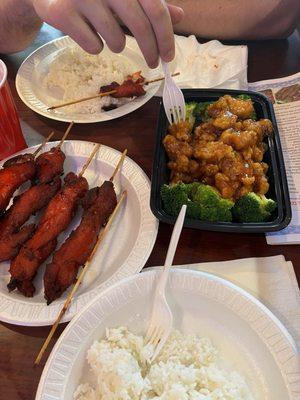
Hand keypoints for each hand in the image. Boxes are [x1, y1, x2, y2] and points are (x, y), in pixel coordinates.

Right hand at [31, 0, 183, 66]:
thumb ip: (149, 4)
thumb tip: (179, 16)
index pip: (155, 10)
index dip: (166, 37)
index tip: (169, 57)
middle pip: (140, 27)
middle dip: (150, 51)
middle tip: (153, 63)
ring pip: (116, 41)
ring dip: (117, 44)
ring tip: (106, 33)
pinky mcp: (61, 13)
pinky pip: (93, 46)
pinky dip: (94, 46)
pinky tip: (86, 31)